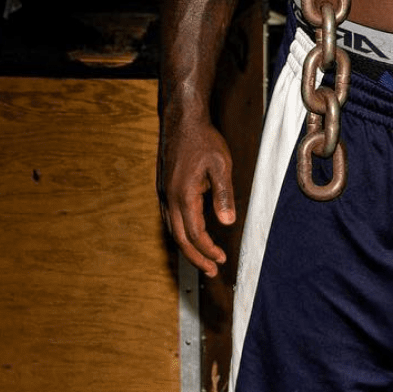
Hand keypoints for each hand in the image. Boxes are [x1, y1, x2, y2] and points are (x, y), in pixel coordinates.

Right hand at [157, 120, 236, 277]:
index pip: (195, 233)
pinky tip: (190, 235)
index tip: (221, 259)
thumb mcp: (221, 165)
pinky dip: (180, 233)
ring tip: (203, 259)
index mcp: (184, 195)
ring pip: (172, 230)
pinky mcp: (164, 188)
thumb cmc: (204, 140)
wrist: (181, 121)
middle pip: (180, 238)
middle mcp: (170, 198)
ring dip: (187, 247)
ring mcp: (164, 194)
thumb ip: (224, 195)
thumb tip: (228, 222)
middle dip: (196, 257)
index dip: (208, 249)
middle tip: (212, 270)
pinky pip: (170, 219)